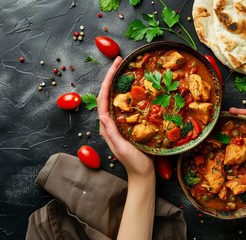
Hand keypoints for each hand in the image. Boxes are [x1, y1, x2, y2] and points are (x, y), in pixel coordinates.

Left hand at [97, 56, 153, 177]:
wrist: (143, 173)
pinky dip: (128, 93)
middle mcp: (111, 122)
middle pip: (108, 95)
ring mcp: (120, 122)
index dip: (107, 82)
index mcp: (107, 127)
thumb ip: (112, 133)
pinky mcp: (129, 124)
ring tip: (125, 69)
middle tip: (120, 61)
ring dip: (119, 82)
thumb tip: (102, 115)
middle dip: (112, 77)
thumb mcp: (121, 149)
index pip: (103, 100)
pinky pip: (126, 105)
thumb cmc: (134, 163)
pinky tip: (136, 87)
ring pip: (116, 98)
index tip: (114, 66)